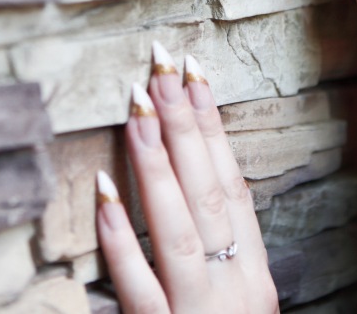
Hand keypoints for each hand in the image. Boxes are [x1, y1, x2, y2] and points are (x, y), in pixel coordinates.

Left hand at [96, 42, 278, 313]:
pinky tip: (102, 194)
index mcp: (255, 274)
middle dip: (184, 125)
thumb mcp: (242, 305)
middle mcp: (234, 286)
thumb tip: (195, 192)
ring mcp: (199, 312)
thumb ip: (225, 260)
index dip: (212, 128)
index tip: (194, 75)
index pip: (233, 187)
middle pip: (208, 194)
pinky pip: (138, 286)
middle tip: (162, 66)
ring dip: (155, 165)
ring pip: (177, 229)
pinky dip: (121, 238)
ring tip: (137, 108)